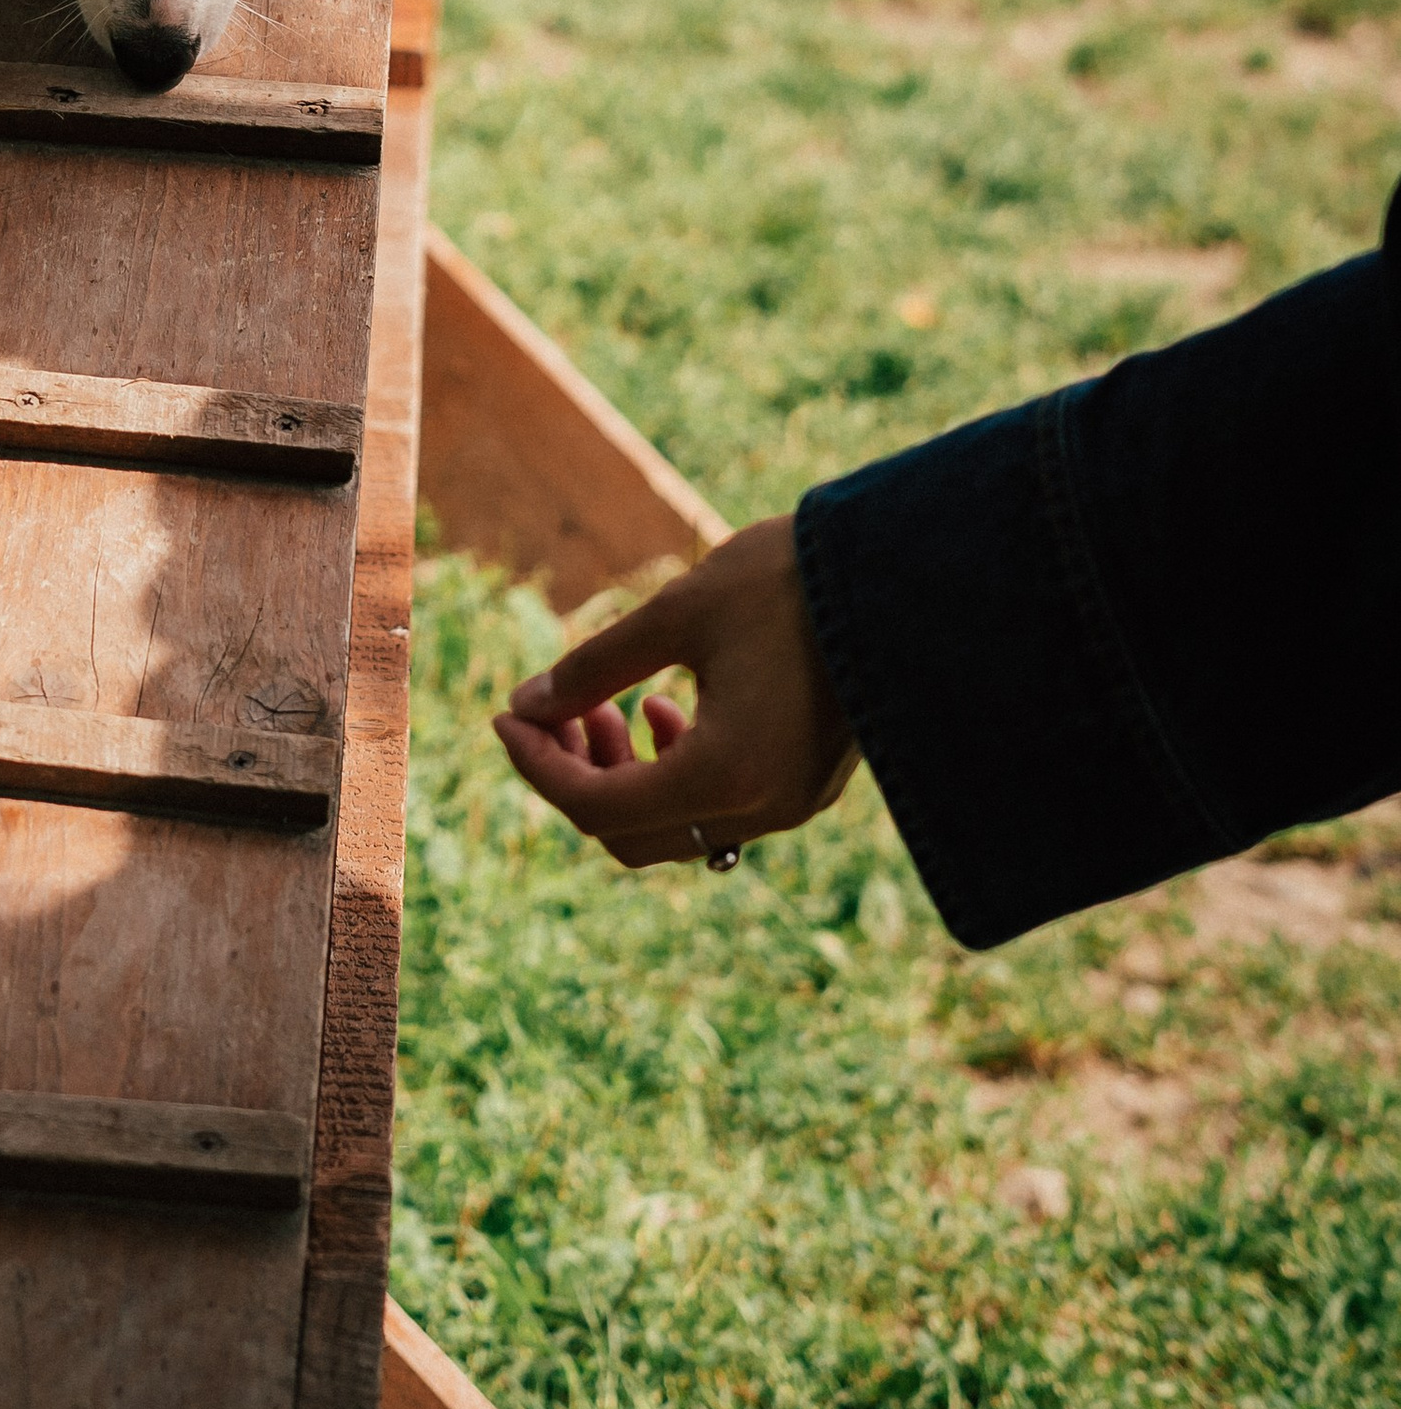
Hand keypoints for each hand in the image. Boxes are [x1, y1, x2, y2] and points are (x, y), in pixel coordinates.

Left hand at [494, 514, 859, 867]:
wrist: (904, 575)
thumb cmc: (789, 581)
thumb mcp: (679, 612)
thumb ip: (596, 665)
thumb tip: (527, 704)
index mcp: (728, 775)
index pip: (598, 808)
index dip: (538, 766)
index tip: (504, 716)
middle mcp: (763, 808)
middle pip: (631, 834)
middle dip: (577, 773)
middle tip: (552, 708)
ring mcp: (792, 803)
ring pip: (674, 825)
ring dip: (624, 774)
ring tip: (611, 704)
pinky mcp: (808, 783)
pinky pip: (719, 807)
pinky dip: (674, 771)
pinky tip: (665, 707)